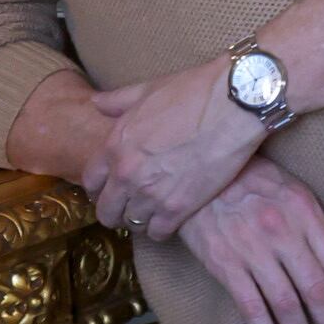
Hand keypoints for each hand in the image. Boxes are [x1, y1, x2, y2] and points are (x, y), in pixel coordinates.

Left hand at [84, 58, 261, 237]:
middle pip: (107, 211)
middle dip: (115, 210)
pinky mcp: (178, 208)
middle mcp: (127, 173)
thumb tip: (96, 103)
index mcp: (115, 144)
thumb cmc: (192, 91)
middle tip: (129, 206)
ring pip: (132, 224)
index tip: (110, 189)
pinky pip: (158, 233)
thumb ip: (117, 101)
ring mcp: (151, 193)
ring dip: (139, 219)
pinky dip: (161, 229)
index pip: (91, 182)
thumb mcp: (148, 90)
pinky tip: (170, 217)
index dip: (99, 188)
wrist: (232, 105)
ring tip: (152, 211)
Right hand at [180, 164, 323, 323]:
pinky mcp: (225, 264)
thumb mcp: (292, 189)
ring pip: (287, 306)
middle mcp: (284, 232)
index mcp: (306, 212)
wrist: (198, 171)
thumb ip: (315, 225)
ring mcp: (253, 250)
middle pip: (318, 292)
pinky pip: (252, 309)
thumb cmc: (252, 179)